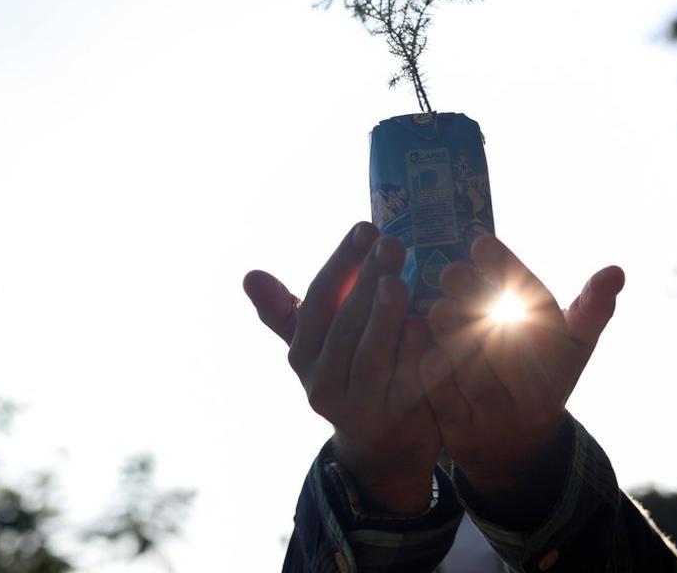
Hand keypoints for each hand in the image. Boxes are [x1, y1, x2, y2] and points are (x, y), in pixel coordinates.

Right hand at [243, 222, 440, 514]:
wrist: (385, 449)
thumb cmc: (352, 375)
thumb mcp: (317, 348)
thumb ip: (288, 311)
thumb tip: (249, 275)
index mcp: (304, 354)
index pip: (320, 300)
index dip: (342, 263)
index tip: (366, 227)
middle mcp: (324, 383)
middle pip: (346, 326)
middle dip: (368, 282)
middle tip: (392, 243)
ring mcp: (359, 407)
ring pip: (372, 357)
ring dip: (385, 318)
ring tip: (401, 281)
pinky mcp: (395, 423)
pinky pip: (406, 385)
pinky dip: (416, 356)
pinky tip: (428, 326)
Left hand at [418, 235, 622, 522]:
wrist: (519, 455)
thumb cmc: (544, 379)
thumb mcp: (573, 350)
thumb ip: (591, 310)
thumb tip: (616, 271)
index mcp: (562, 363)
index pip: (539, 311)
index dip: (510, 274)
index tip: (482, 242)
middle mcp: (533, 395)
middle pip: (506, 344)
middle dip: (475, 302)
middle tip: (449, 268)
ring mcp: (496, 418)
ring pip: (472, 374)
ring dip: (449, 335)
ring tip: (434, 303)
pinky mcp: (461, 434)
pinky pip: (441, 399)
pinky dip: (426, 365)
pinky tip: (412, 335)